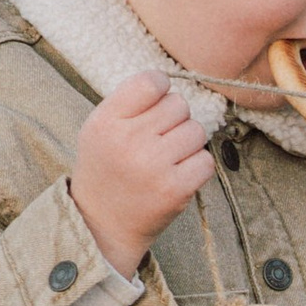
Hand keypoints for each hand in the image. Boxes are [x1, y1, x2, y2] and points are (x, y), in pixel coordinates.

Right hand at [71, 72, 211, 272]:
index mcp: (106, 121)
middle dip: (174, 120)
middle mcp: (129, 140)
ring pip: (196, 131)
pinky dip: (196, 167)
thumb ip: (130, 103)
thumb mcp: (100, 128)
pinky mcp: (175, 189)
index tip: (156, 105)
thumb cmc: (106, 169)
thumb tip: (170, 80)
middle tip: (157, 141)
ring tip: (166, 159)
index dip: (160, 89)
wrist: (101, 224)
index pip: (150, 82)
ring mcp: (153, 165)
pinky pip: (206, 160)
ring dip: (187, 143)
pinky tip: (176, 175)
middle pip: (179, 105)